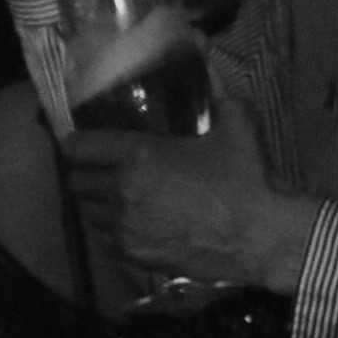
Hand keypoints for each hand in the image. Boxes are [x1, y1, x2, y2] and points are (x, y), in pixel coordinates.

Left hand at [61, 99, 318, 293]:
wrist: (262, 238)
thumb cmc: (247, 181)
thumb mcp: (237, 129)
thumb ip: (220, 101)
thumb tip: (215, 84)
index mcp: (138, 155)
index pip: (77, 147)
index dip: (75, 144)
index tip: (82, 144)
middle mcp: (121, 190)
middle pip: (76, 181)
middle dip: (85, 174)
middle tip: (102, 172)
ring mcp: (124, 225)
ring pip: (87, 211)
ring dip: (97, 203)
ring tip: (118, 199)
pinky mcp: (132, 253)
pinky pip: (104, 239)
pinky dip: (112, 230)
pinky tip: (133, 224)